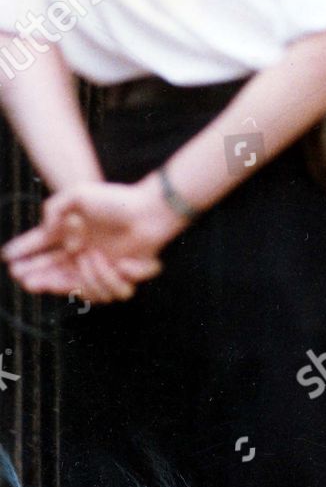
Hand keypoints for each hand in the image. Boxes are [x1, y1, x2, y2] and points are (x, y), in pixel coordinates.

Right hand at [2, 179, 180, 302]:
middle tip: (24, 279)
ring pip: (82, 289)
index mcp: (72, 235)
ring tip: (91, 254)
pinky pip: (112, 292)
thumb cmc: (117, 201)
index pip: (42, 248)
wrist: (150, 211)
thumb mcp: (78, 194)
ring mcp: (103, 268)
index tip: (8, 259)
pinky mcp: (124, 279)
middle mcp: (84, 254)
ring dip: (86, 273)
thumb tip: (48, 233)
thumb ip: (53, 208)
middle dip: (37, 278)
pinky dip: (112, 277)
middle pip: (53, 276)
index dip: (24, 254)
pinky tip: (117, 262)